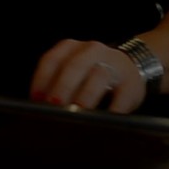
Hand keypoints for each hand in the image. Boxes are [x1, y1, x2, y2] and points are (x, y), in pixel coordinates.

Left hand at [30, 39, 145, 113]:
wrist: (129, 67)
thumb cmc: (90, 74)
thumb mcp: (71, 71)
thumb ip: (55, 83)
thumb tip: (40, 107)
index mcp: (70, 48)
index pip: (52, 60)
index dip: (42, 80)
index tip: (37, 99)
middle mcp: (91, 51)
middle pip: (74, 66)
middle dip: (63, 87)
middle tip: (55, 106)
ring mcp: (113, 64)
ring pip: (99, 76)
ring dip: (86, 96)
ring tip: (77, 114)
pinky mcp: (131, 83)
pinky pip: (121, 97)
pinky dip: (112, 110)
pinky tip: (103, 121)